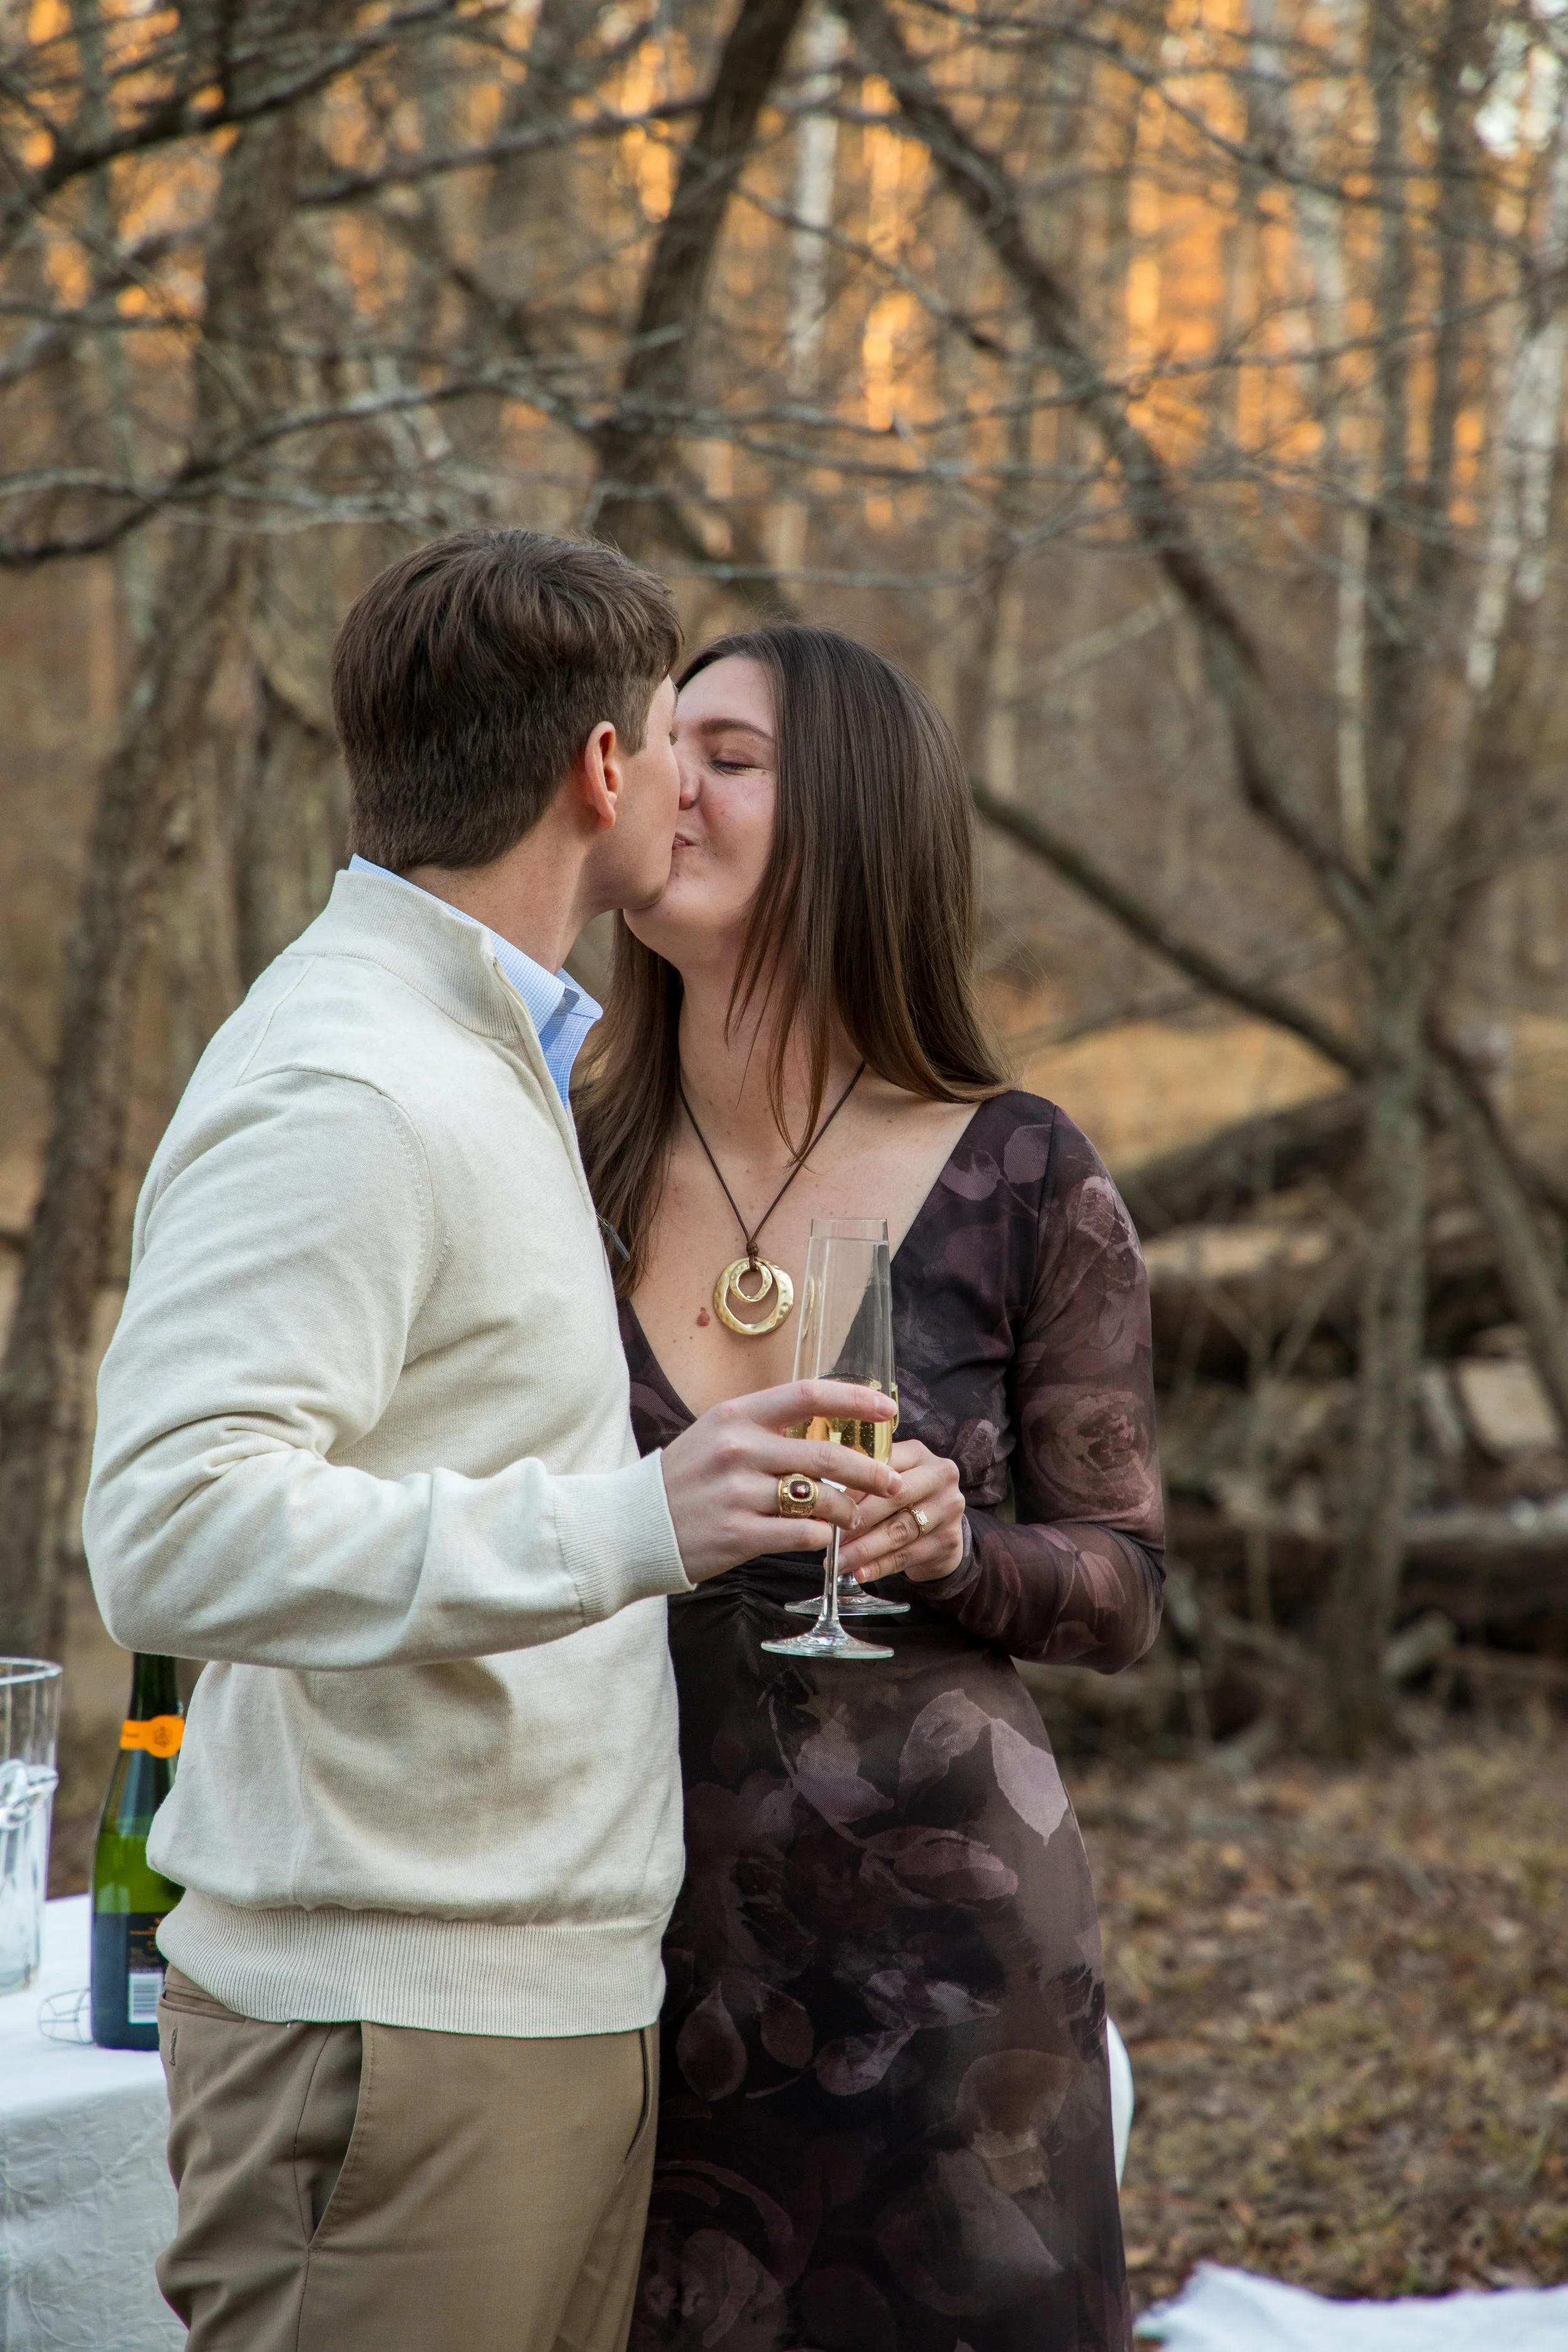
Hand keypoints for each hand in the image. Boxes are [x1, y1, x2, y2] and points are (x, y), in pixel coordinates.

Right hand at [660, 1380, 899, 1585]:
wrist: (630, 1526)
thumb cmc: (683, 1480)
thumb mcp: (717, 1436)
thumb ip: (766, 1429)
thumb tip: (829, 1428)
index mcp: (735, 1416)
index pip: (807, 1395)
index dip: (854, 1401)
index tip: (888, 1410)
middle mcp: (738, 1449)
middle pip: (825, 1454)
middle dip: (870, 1470)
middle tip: (892, 1481)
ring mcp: (736, 1493)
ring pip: (818, 1498)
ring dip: (847, 1509)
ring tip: (853, 1515)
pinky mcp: (737, 1534)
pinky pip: (801, 1533)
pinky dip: (822, 1536)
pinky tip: (823, 1536)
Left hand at [835, 1440, 965, 1585]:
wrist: (939, 1532)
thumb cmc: (901, 1502)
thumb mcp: (887, 1482)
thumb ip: (861, 1483)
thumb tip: (821, 1503)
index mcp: (918, 1453)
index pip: (882, 1465)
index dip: (852, 1486)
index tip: (825, 1504)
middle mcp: (939, 1475)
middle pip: (893, 1498)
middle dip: (857, 1520)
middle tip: (829, 1537)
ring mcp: (948, 1508)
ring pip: (899, 1530)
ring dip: (864, 1548)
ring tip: (838, 1560)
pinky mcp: (949, 1540)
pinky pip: (907, 1555)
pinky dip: (880, 1566)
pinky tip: (859, 1573)